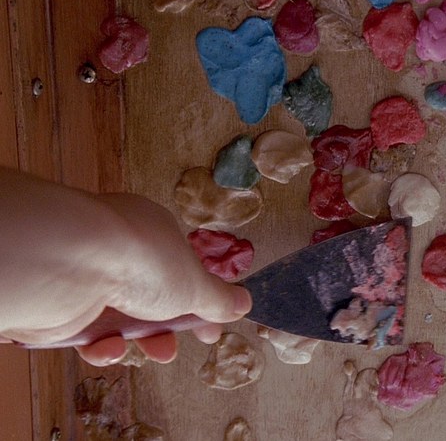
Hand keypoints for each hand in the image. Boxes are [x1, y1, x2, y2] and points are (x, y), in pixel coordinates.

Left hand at [0, 168, 251, 365]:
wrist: (71, 265)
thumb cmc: (142, 261)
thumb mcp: (195, 284)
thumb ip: (219, 299)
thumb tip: (245, 303)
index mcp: (153, 230)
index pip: (181, 265)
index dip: (200, 298)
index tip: (213, 326)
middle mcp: (119, 247)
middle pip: (151, 294)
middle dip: (170, 326)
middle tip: (182, 346)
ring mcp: (88, 274)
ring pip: (120, 317)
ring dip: (141, 340)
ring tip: (155, 353)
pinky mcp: (63, 302)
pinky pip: (87, 331)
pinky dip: (102, 346)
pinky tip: (111, 349)